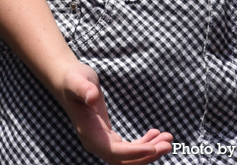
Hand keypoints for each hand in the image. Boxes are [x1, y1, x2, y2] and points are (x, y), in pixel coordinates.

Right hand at [57, 60, 172, 164]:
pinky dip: (143, 144)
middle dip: (147, 155)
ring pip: (128, 156)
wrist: (68, 81)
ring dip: (149, 150)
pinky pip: (128, 148)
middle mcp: (95, 143)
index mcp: (89, 133)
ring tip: (167, 138)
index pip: (114, 152)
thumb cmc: (73, 80)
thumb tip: (92, 97)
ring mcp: (102, 142)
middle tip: (168, 143)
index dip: (134, 152)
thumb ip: (84, 90)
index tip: (153, 148)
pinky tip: (155, 133)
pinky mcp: (108, 137)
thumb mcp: (78, 81)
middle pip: (124, 159)